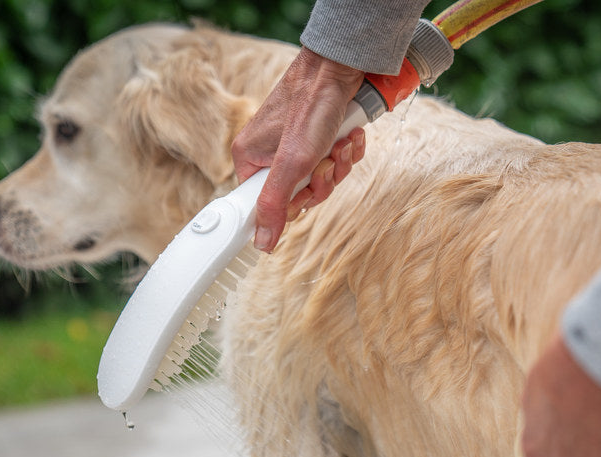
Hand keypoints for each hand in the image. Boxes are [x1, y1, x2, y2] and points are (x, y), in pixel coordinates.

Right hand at [231, 47, 366, 251]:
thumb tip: (261, 244)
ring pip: (322, 179)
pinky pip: (334, 160)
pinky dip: (347, 151)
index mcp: (250, 160)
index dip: (293, 203)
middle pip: (300, 195)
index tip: (305, 191)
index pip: (268, 206)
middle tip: (326, 161)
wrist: (338, 67)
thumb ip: (274, 205)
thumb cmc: (311, 107)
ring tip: (340, 143)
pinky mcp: (318, 137)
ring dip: (338, 164)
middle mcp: (270, 154)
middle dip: (322, 180)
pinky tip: (349, 135)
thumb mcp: (291, 164)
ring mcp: (295, 146)